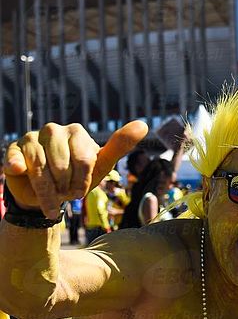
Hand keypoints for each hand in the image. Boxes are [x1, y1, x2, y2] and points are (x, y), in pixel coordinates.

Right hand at [4, 121, 147, 219]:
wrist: (45, 194)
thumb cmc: (75, 178)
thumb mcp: (100, 166)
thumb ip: (119, 146)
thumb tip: (143, 124)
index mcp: (77, 132)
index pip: (84, 161)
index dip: (82, 182)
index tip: (80, 191)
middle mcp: (54, 130)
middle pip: (62, 166)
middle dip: (64, 187)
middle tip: (64, 192)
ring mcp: (32, 137)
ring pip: (39, 168)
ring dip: (46, 189)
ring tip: (51, 194)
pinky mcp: (13, 148)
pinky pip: (16, 161)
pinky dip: (18, 171)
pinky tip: (19, 172)